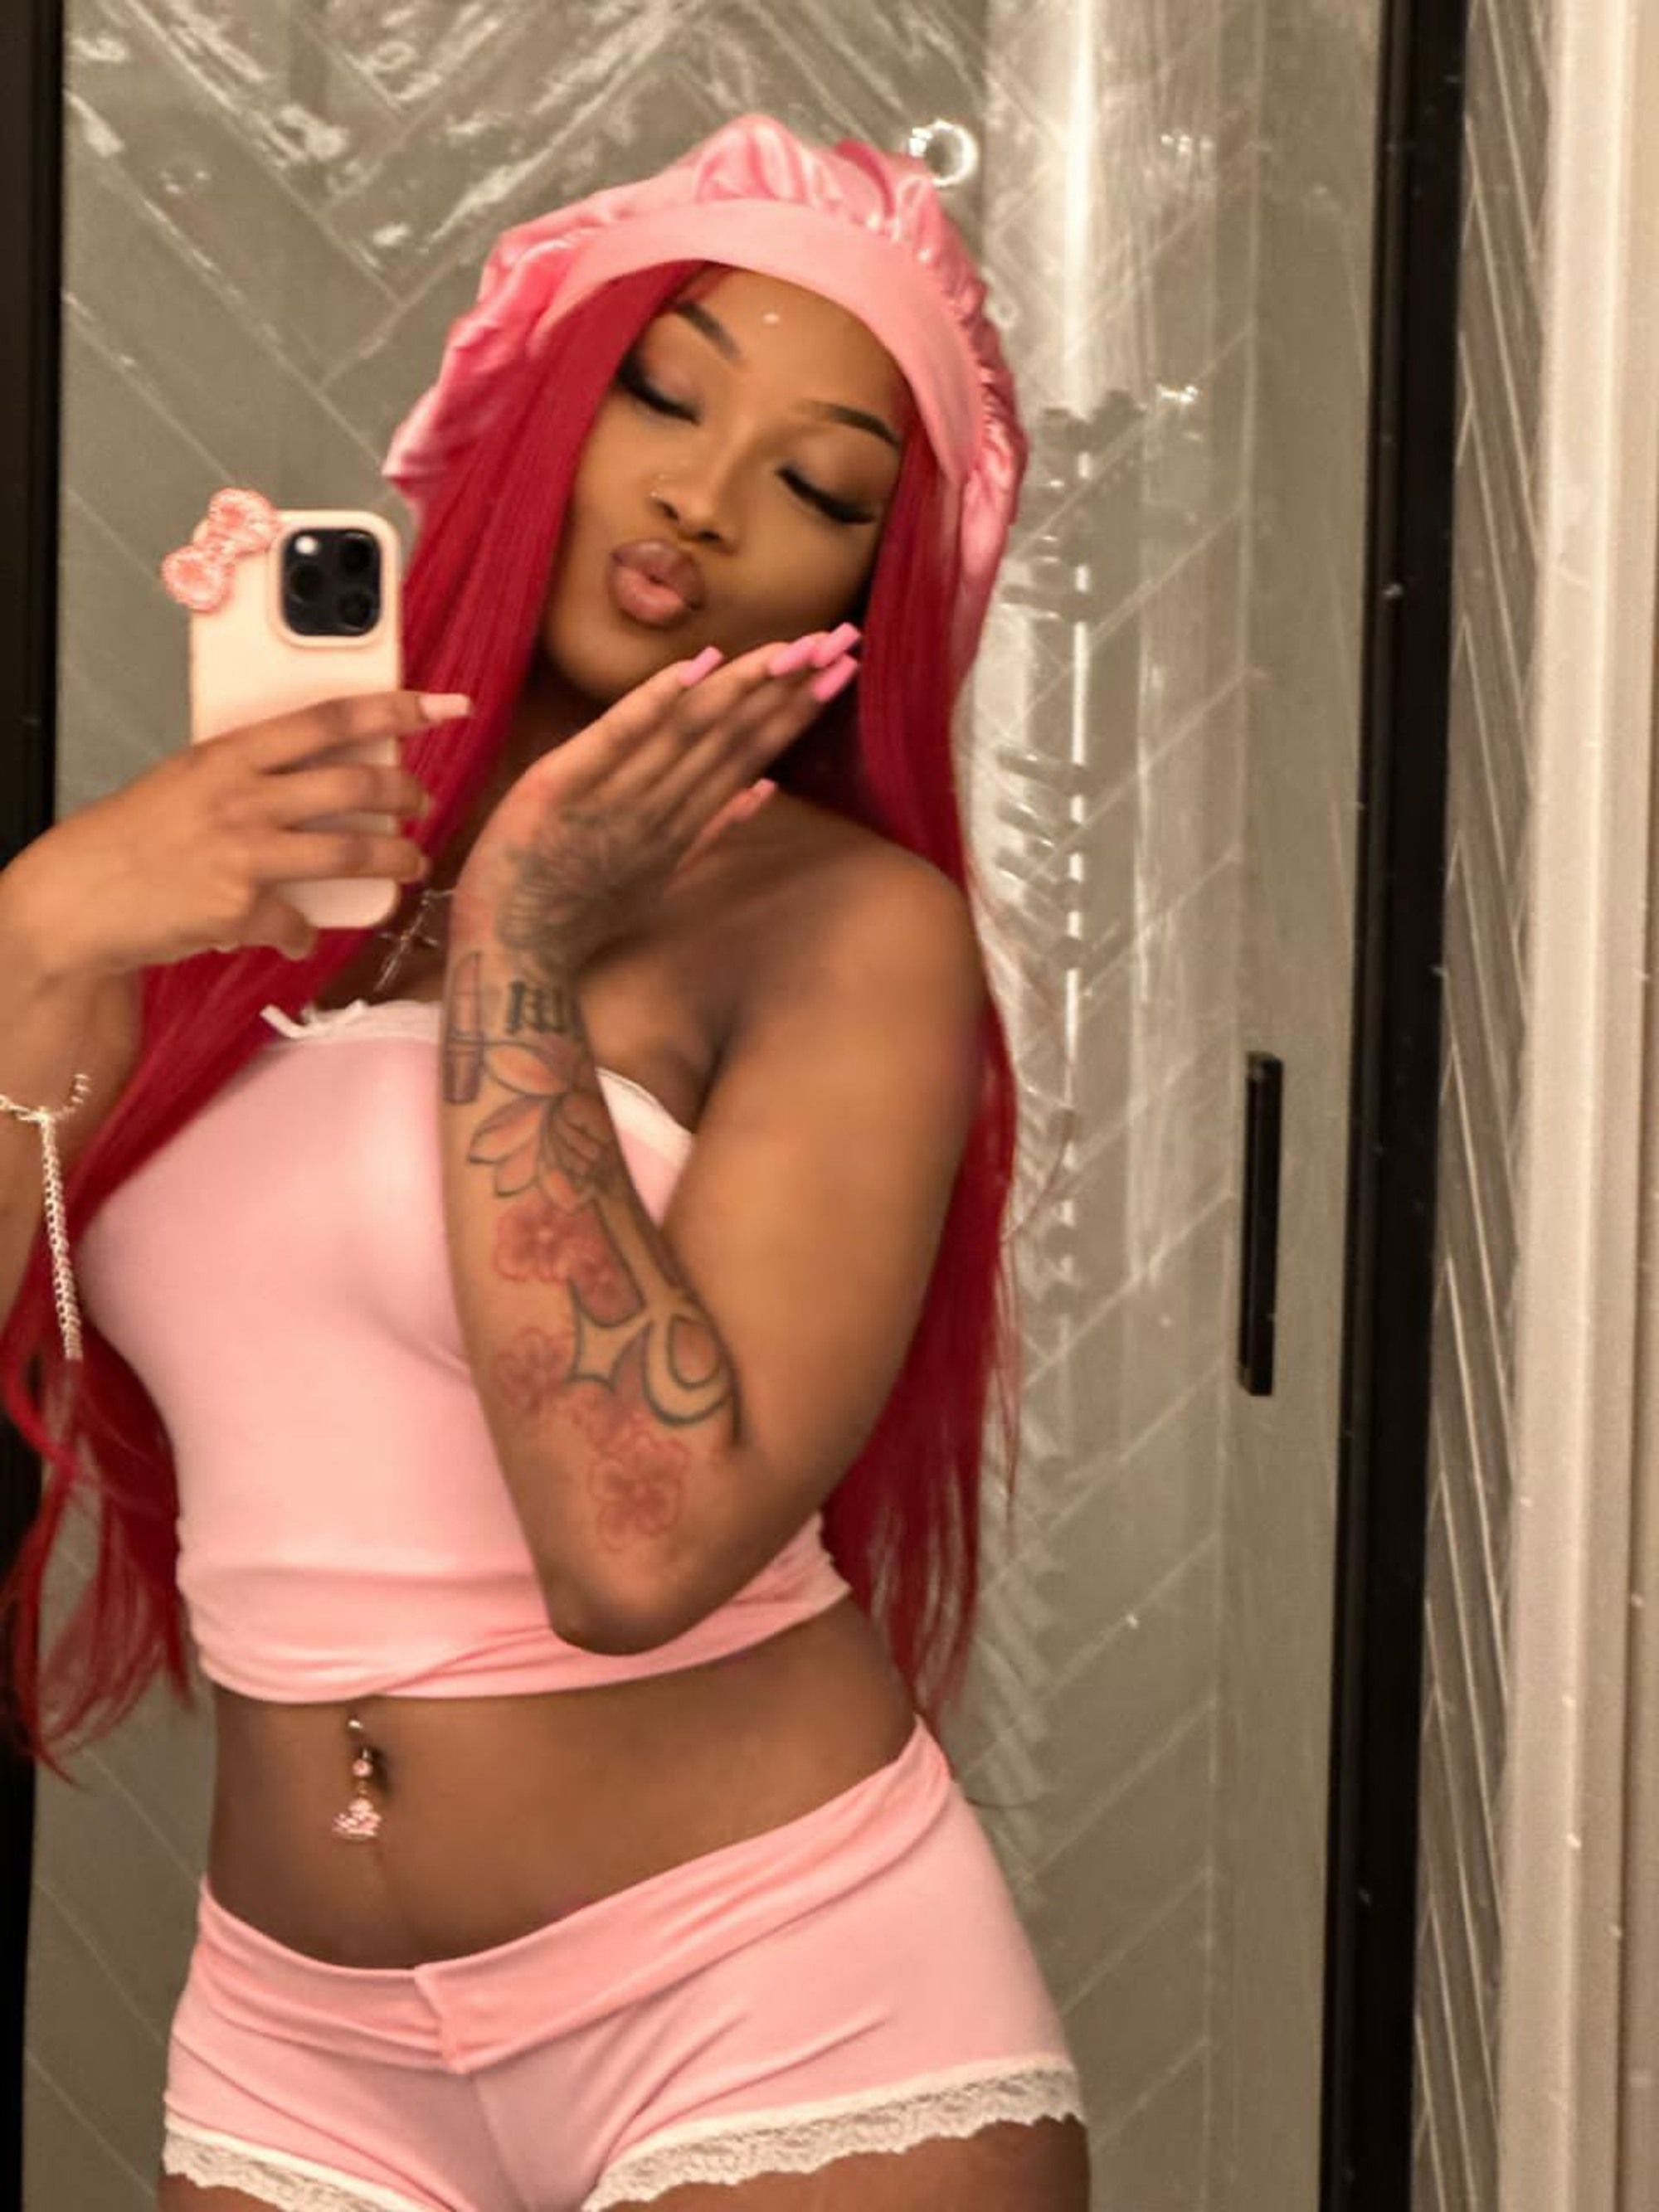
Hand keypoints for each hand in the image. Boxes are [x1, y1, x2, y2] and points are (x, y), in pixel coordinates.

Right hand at [0, 689, 466, 978]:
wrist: (78, 897)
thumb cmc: (133, 837)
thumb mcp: (188, 782)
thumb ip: (250, 776)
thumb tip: (316, 779)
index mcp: (230, 754)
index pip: (327, 720)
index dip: (392, 710)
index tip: (438, 706)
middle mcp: (243, 797)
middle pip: (355, 787)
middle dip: (405, 796)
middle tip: (422, 801)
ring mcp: (245, 853)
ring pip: (351, 854)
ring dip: (394, 861)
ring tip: (411, 864)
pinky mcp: (242, 907)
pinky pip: (299, 923)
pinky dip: (304, 934)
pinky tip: (299, 935)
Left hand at [451, 625, 860, 976]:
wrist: (514, 955)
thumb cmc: (579, 918)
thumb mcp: (657, 880)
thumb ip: (713, 831)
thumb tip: (766, 789)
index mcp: (682, 826)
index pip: (749, 754)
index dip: (795, 710)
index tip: (839, 669)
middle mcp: (660, 809)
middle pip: (732, 737)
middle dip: (789, 687)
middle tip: (840, 640)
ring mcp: (612, 798)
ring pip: (688, 732)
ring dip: (743, 684)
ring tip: (791, 646)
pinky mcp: (559, 788)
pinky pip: (615, 738)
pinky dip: (654, 701)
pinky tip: (696, 667)